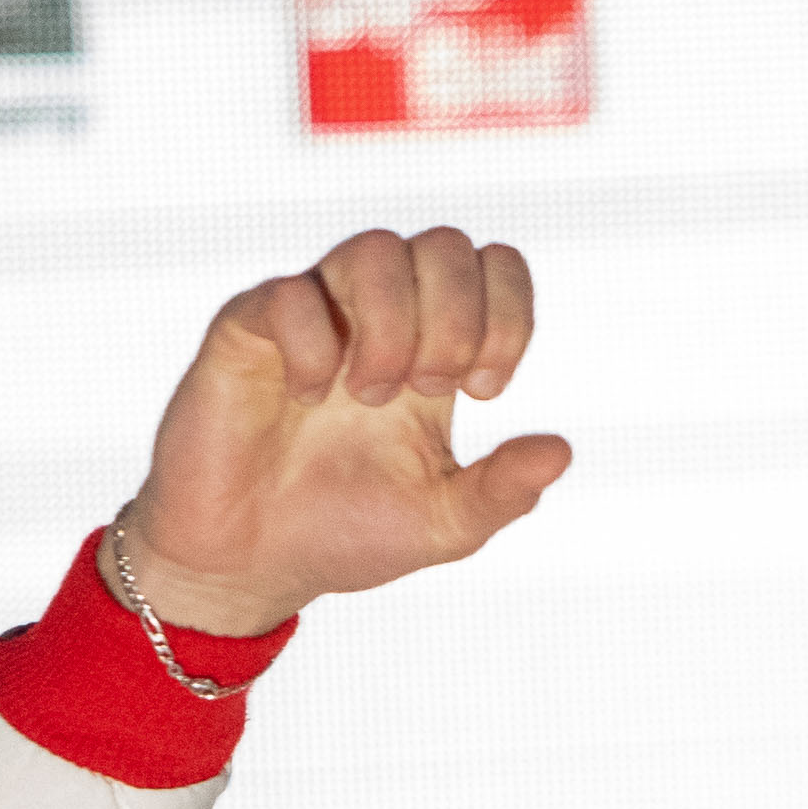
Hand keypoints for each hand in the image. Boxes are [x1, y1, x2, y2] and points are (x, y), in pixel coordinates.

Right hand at [112, 224, 568, 635]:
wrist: (250, 566)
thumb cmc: (345, 534)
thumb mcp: (444, 524)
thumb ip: (504, 490)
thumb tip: (561, 450)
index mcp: (434, 348)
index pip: (494, 268)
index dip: (508, 312)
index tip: (483, 389)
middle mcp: (377, 318)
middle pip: (444, 243)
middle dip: (456, 317)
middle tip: (431, 390)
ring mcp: (313, 316)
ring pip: (375, 248)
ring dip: (392, 324)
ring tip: (372, 394)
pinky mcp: (246, 330)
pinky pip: (289, 292)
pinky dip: (314, 343)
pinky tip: (310, 397)